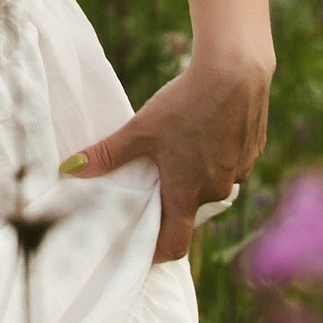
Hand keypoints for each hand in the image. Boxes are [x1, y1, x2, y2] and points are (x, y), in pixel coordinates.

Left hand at [63, 43, 271, 263]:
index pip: (175, 244)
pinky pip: (230, 164)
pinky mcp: (252, 151)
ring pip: (212, 185)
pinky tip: (205, 130)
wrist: (235, 72)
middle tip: (154, 180)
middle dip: (173, 201)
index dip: (157, 250)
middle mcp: (216, 190)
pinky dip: (216, 156)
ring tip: (180, 149)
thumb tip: (69, 170)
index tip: (142, 245)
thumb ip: (107, 154)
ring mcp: (239, 172)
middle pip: (191, 210)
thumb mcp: (140, 129)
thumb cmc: (185, 103)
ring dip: (196, 176)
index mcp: (187, 193)